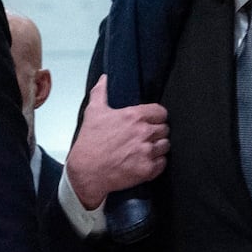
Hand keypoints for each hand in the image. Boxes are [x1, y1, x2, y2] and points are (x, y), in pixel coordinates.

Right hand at [65, 78, 168, 209]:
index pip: (161, 112)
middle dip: (156, 132)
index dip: (156, 117)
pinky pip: (162, 163)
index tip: (150, 121)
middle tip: (144, 137)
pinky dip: (156, 163)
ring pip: (165, 146)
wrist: (86, 172)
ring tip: (144, 150)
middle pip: (165, 129)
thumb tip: (103, 79)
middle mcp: (143, 133)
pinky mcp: (147, 169)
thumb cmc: (89, 144)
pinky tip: (144, 161)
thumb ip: (100, 93)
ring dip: (157, 147)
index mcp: (134, 117)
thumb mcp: (93, 113)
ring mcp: (147, 152)